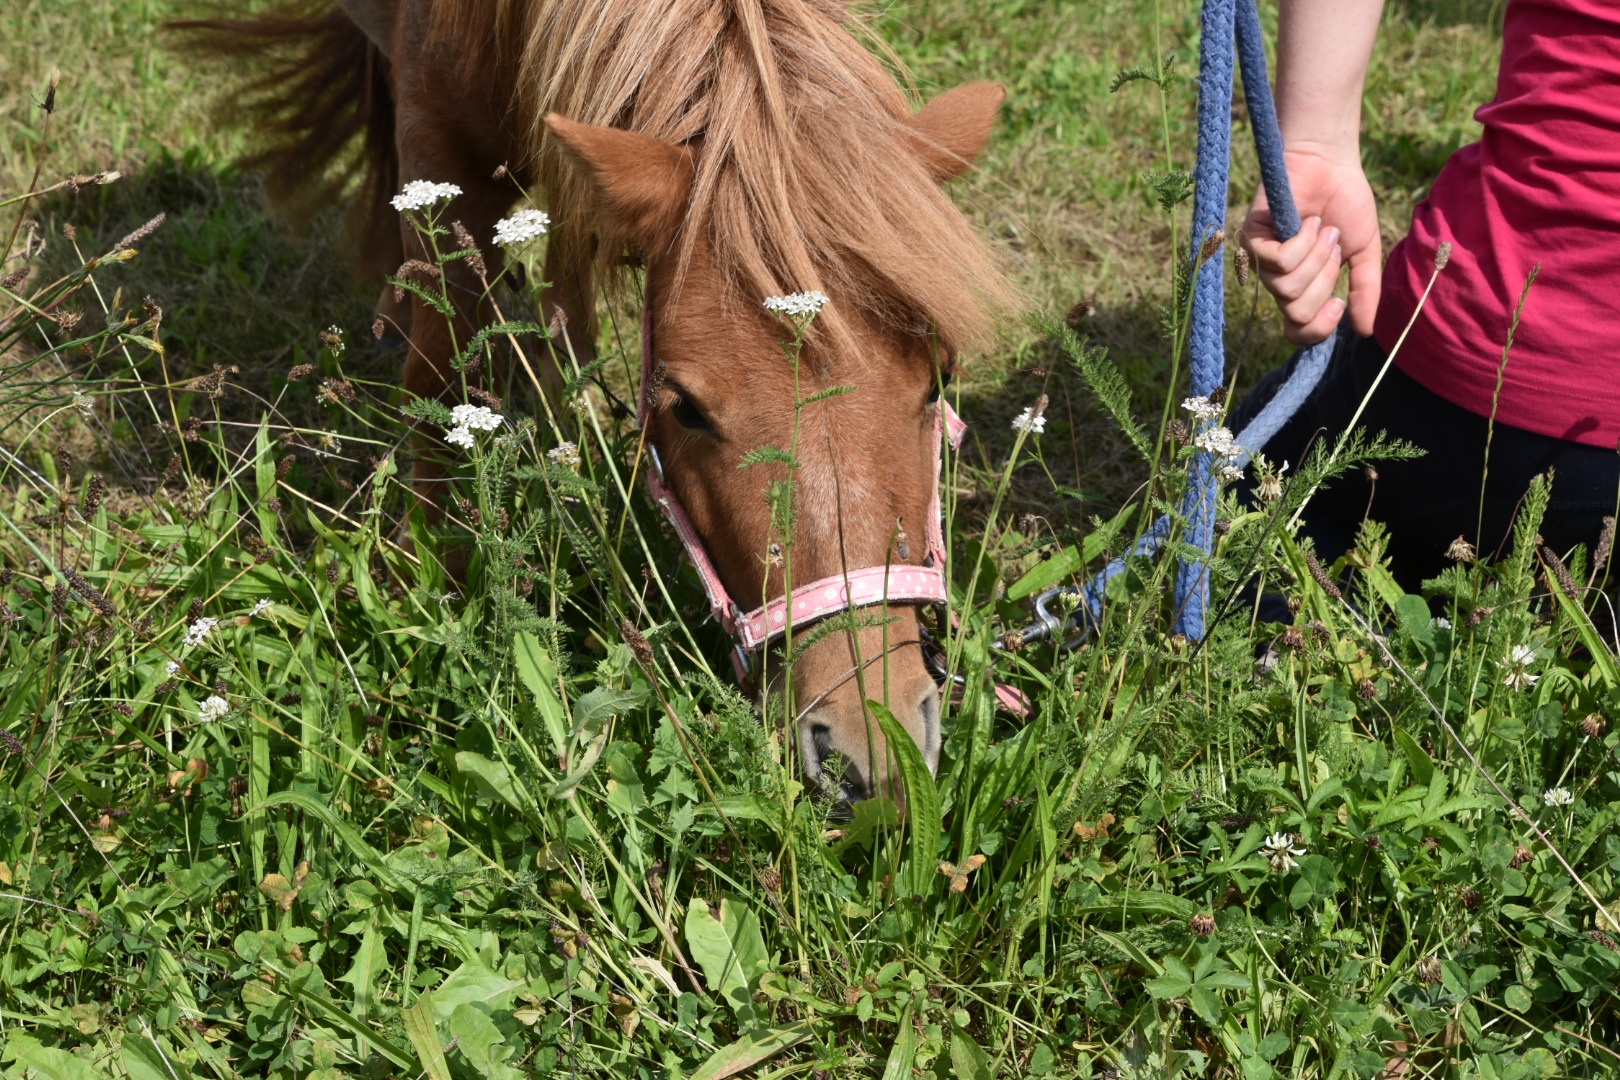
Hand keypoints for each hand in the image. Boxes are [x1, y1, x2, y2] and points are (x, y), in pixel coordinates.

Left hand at [1241, 146, 1380, 344]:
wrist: (1333, 165)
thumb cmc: (1346, 204)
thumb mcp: (1363, 252)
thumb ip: (1364, 290)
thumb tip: (1365, 331)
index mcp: (1301, 287)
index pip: (1296, 331)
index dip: (1318, 328)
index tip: (1339, 304)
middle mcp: (1277, 280)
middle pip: (1296, 313)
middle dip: (1325, 282)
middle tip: (1332, 246)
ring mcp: (1262, 261)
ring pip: (1288, 288)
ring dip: (1316, 258)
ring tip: (1322, 228)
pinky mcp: (1252, 240)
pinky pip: (1279, 263)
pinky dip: (1302, 243)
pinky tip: (1309, 221)